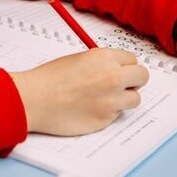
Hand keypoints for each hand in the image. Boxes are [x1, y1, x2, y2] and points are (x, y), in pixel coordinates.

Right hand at [10, 48, 148, 135]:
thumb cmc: (50, 78)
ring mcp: (111, 100)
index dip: (125, 66)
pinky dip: (108, 112)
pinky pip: (117, 114)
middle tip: (122, 85)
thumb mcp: (79, 59)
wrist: (34, 99)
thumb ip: (101, 63)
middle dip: (133, 81)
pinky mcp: (106, 119)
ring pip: (135, 99)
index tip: (120, 70)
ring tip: (105, 99)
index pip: (132, 60)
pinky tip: (91, 108)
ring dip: (124, 99)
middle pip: (142, 77)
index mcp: (104, 58)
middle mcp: (112, 77)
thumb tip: (118, 69)